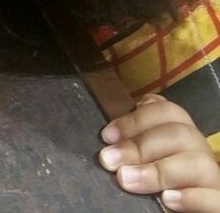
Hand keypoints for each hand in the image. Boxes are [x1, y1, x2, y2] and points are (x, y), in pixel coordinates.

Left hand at [99, 94, 219, 211]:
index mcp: (181, 137)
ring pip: (198, 162)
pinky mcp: (218, 204)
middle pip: (180, 133)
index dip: (136, 119)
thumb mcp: (141, 160)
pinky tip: (167, 200)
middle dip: (139, 145)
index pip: (167, 112)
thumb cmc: (151, 187)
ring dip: (158, 170)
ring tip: (126, 179)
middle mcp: (199, 153)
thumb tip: (108, 140)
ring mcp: (212, 179)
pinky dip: (191, 198)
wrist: (168, 211)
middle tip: (108, 160)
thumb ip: (131, 146)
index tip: (107, 136)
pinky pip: (214, 199)